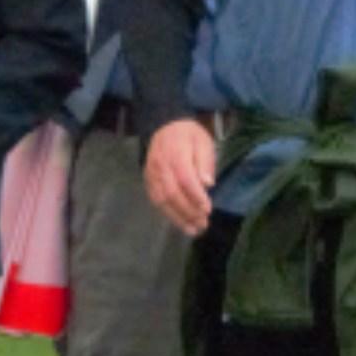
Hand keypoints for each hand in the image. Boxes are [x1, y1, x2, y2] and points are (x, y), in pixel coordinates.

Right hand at [143, 119, 218, 234]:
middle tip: (203, 224)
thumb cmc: (189, 135)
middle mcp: (161, 166)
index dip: (195, 196)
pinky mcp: (148, 181)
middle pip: (172, 193)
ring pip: (162, 200)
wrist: (164, 126)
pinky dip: (168, 214)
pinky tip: (181, 222)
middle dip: (188, 211)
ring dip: (178, 218)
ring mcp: (152, 174)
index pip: (184, 178)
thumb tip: (207, 183)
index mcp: (176, 153)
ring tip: (194, 229)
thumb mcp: (203, 142)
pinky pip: (156, 200)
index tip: (207, 209)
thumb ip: (205, 162)